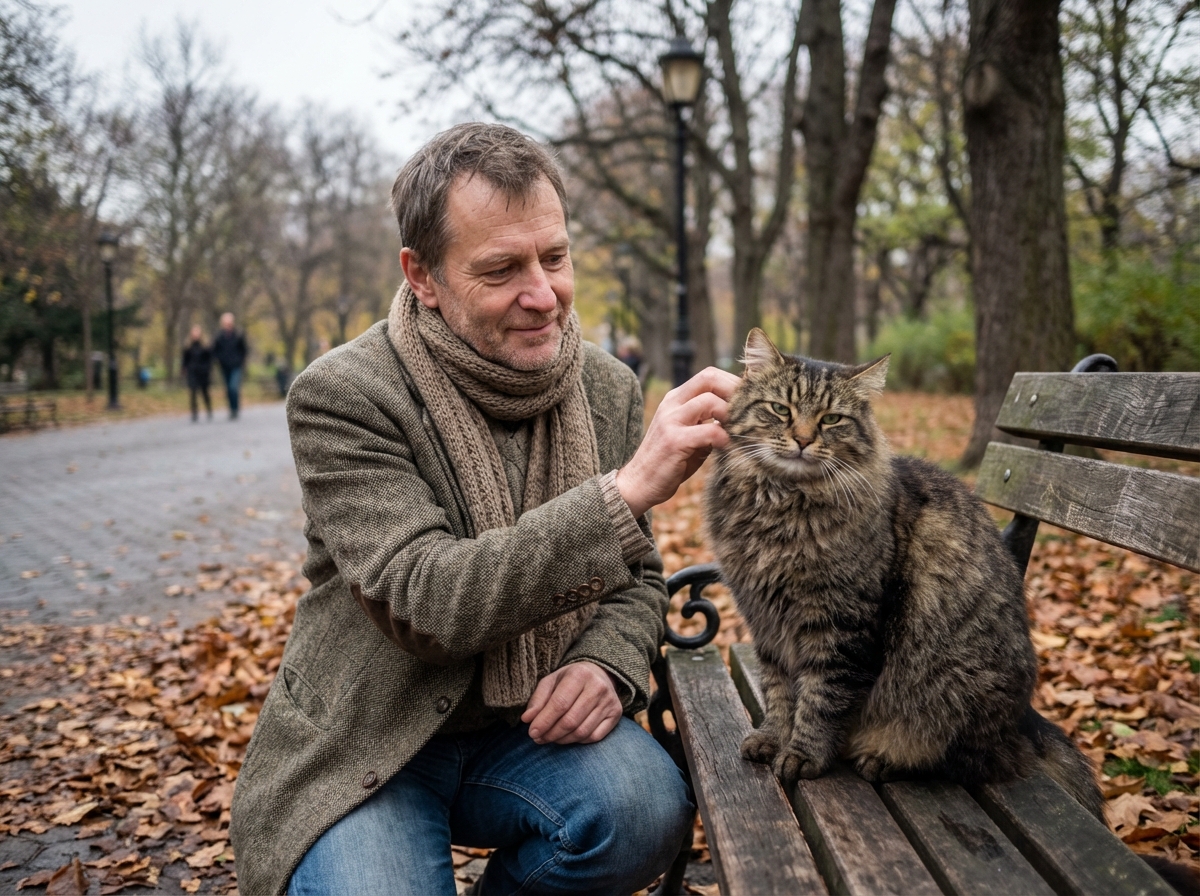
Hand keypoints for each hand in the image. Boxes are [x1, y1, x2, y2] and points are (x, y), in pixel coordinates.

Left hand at [521, 661, 622, 744]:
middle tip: (539, 738)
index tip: (532, 732)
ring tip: (550, 738)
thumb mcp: (551, 681)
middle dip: (551, 733)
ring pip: (582, 731)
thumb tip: (527, 719)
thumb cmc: (570, 679)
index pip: (560, 704)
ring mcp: (609, 702)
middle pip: (571, 720)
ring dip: (562, 740)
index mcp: (579, 674)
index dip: (544, 721)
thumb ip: (538, 699)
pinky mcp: (616, 714)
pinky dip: (578, 741)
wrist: (599, 673)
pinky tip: (568, 736)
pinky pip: (594, 736)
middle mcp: (598, 687)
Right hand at [616, 367, 740, 517]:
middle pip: (709, 379)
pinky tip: (727, 447)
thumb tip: (741, 414)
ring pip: (709, 401)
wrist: (640, 483)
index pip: (708, 375)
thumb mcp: (690, 433)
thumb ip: (709, 421)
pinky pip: (708, 431)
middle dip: (734, 391)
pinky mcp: (673, 441)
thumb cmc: (670, 460)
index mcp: (676, 399)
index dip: (732, 382)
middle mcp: (672, 404)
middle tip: (749, 410)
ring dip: (731, 415)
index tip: (749, 399)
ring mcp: (670, 421)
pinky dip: (724, 437)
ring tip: (739, 430)